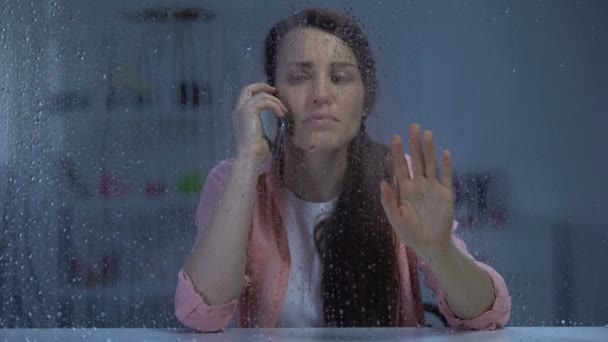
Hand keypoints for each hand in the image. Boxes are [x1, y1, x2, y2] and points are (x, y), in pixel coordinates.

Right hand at [232, 83, 287, 162]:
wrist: (250, 156)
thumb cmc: (256, 152)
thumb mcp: (261, 135)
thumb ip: (264, 126)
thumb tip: (276, 123)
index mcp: (240, 116)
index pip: (246, 96)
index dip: (258, 91)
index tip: (272, 94)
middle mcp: (238, 111)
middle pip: (247, 89)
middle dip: (262, 86)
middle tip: (275, 90)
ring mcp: (242, 110)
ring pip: (260, 95)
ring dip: (275, 101)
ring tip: (284, 111)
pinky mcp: (249, 111)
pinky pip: (265, 101)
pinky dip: (275, 106)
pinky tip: (281, 115)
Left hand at [379, 123, 454, 256]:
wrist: (430, 245)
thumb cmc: (410, 232)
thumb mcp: (395, 218)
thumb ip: (388, 201)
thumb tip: (382, 181)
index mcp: (405, 189)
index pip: (400, 166)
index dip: (398, 152)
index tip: (395, 137)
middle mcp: (419, 184)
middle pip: (417, 160)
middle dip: (414, 144)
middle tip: (413, 126)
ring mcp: (433, 187)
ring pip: (431, 164)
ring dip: (429, 149)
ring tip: (427, 134)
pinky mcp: (446, 193)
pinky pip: (446, 176)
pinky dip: (447, 165)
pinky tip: (445, 153)